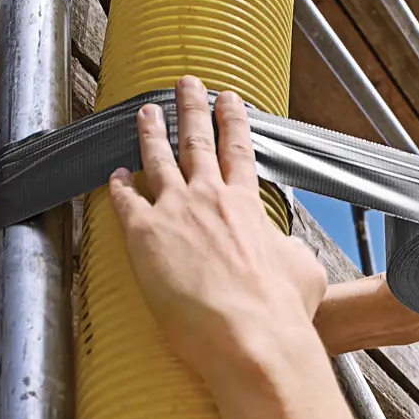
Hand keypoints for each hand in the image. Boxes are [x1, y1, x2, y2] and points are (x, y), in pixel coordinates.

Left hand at [107, 75, 327, 370]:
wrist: (251, 335)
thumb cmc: (280, 312)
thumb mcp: (304, 271)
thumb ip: (291, 250)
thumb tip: (289, 251)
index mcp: (247, 205)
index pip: (239, 151)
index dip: (234, 121)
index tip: (230, 100)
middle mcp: (209, 198)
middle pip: (197, 141)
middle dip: (192, 108)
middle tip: (187, 84)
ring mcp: (175, 212)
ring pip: (158, 160)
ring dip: (151, 132)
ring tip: (147, 111)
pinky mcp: (145, 236)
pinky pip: (126, 202)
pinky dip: (119, 185)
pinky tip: (114, 175)